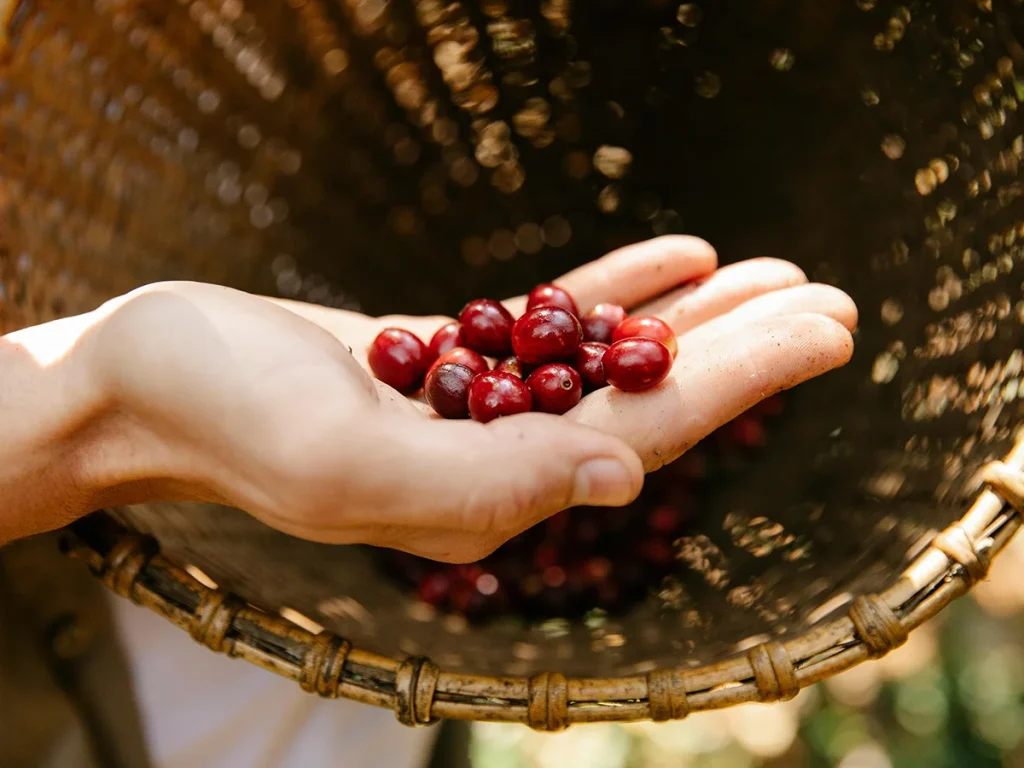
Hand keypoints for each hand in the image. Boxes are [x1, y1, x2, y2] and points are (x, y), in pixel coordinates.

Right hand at [272, 236, 856, 471]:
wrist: (141, 380)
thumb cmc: (227, 419)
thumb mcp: (346, 460)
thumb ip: (487, 483)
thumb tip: (626, 478)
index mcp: (485, 497)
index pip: (642, 436)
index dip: (740, 381)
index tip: (826, 330)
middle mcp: (493, 461)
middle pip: (644, 397)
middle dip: (742, 348)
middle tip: (836, 300)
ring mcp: (471, 410)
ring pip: (606, 358)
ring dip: (693, 316)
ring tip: (776, 273)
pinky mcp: (441, 361)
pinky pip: (547, 323)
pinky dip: (613, 290)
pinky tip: (678, 256)